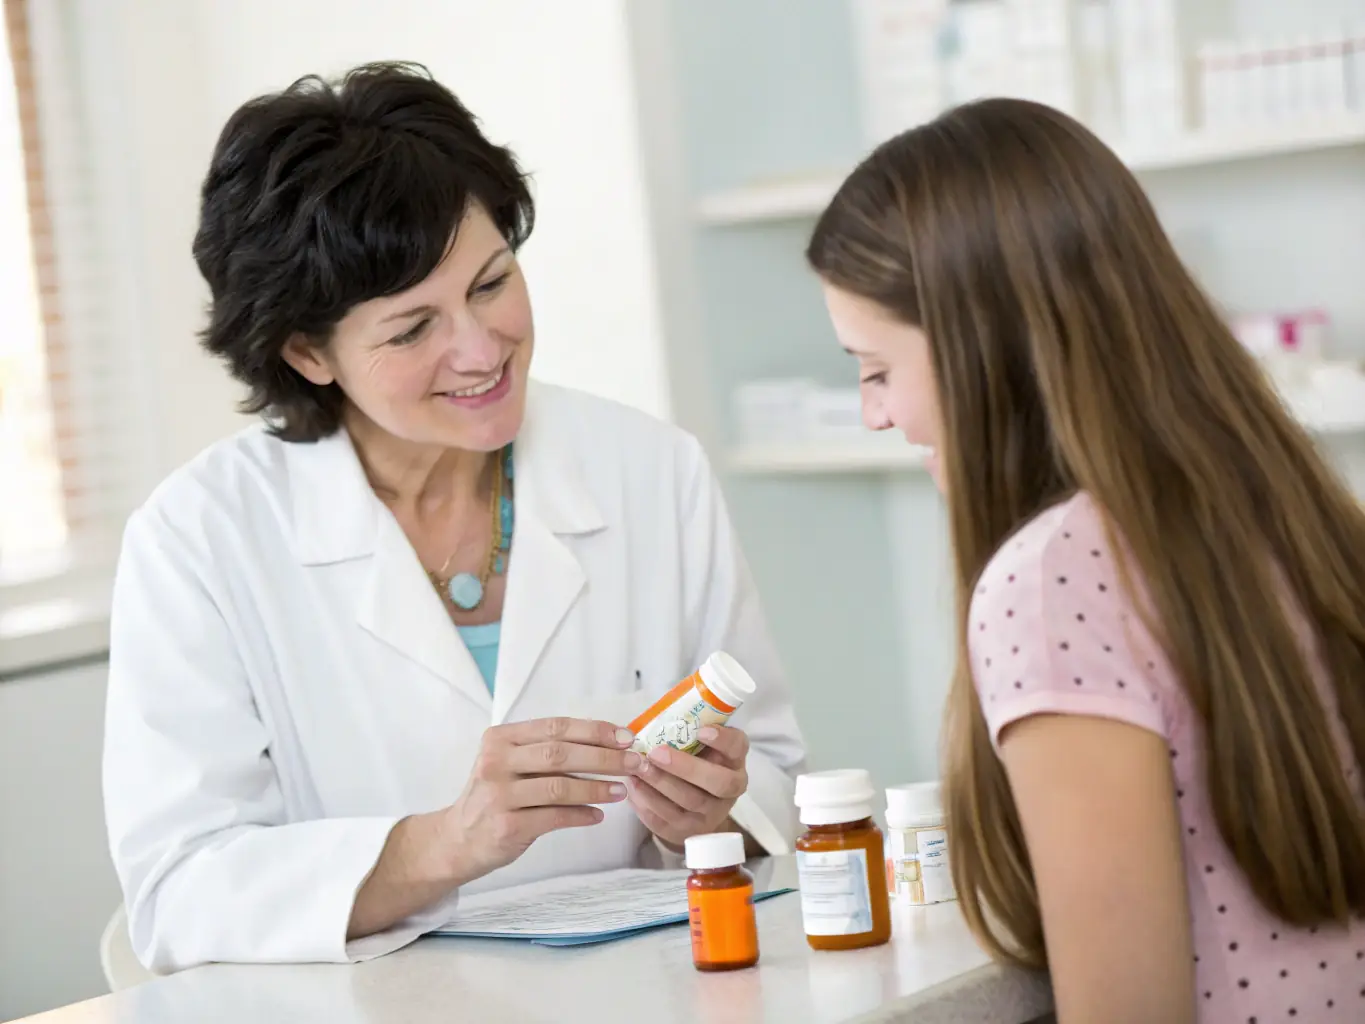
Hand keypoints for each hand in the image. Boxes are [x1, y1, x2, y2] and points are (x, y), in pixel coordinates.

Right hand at [438, 717, 642, 884]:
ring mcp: (498, 795)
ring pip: (559, 786)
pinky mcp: (506, 826)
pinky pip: (554, 817)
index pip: (555, 727)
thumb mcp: (508, 763)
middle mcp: (496, 762)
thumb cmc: (495, 796)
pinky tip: (598, 814)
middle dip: (603, 757)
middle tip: (633, 762)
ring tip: (621, 790)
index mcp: (500, 738)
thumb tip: (606, 743)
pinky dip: (581, 815)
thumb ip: (544, 751)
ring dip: (597, 787)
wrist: (457, 839)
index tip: (625, 737)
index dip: (594, 730)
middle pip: (560, 753)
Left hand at [626, 725, 749, 849]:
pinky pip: (668, 820)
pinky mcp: (688, 832)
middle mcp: (730, 790)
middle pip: (716, 782)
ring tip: (637, 768)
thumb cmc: (694, 766)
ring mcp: (710, 815)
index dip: (722, 740)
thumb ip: (687, 733)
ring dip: (660, 783)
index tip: (701, 730)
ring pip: (689, 801)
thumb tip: (656, 715)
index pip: (737, 747)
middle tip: (655, 753)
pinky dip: (647, 802)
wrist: (694, 811)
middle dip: (685, 767)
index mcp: (734, 761)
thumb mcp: (699, 748)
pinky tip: (633, 787)